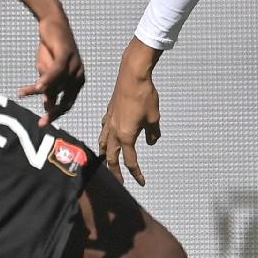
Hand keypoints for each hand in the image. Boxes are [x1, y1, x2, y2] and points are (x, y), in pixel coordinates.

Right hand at [19, 13, 83, 125]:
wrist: (53, 25)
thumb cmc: (52, 50)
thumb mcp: (49, 72)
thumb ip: (51, 87)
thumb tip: (48, 105)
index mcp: (76, 82)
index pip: (68, 103)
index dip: (56, 114)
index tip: (43, 123)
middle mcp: (79, 76)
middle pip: (65, 98)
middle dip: (53, 112)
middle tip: (41, 122)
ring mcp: (74, 65)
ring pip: (56, 84)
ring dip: (38, 90)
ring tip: (23, 93)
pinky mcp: (66, 54)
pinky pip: (56, 71)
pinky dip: (46, 79)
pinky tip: (37, 87)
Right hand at [99, 48, 162, 186]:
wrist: (132, 76)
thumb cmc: (145, 96)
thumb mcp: (154, 118)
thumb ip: (153, 133)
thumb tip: (152, 141)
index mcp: (126, 136)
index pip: (130, 161)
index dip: (136, 174)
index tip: (142, 182)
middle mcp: (113, 131)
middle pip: (112, 158)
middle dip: (116, 172)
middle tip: (120, 182)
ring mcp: (108, 122)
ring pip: (103, 144)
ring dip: (106, 156)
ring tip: (109, 163)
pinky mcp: (108, 113)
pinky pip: (104, 130)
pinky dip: (105, 138)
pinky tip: (107, 137)